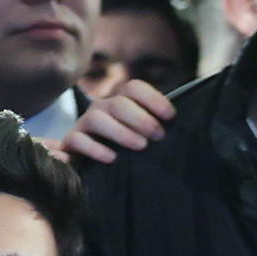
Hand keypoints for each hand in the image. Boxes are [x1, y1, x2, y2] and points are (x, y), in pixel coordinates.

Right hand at [61, 78, 176, 164]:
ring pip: (96, 117)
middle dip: (141, 118)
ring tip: (141, 146)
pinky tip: (112, 158)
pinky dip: (95, 148)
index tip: (170, 116)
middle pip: (118, 103)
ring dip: (121, 132)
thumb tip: (185, 126)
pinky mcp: (71, 143)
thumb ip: (159, 127)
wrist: (96, 167)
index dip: (153, 98)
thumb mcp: (146, 136)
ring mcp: (85, 124)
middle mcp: (102, 109)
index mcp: (122, 103)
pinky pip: (77, 139)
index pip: (134, 88)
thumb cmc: (131, 151)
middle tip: (158, 135)